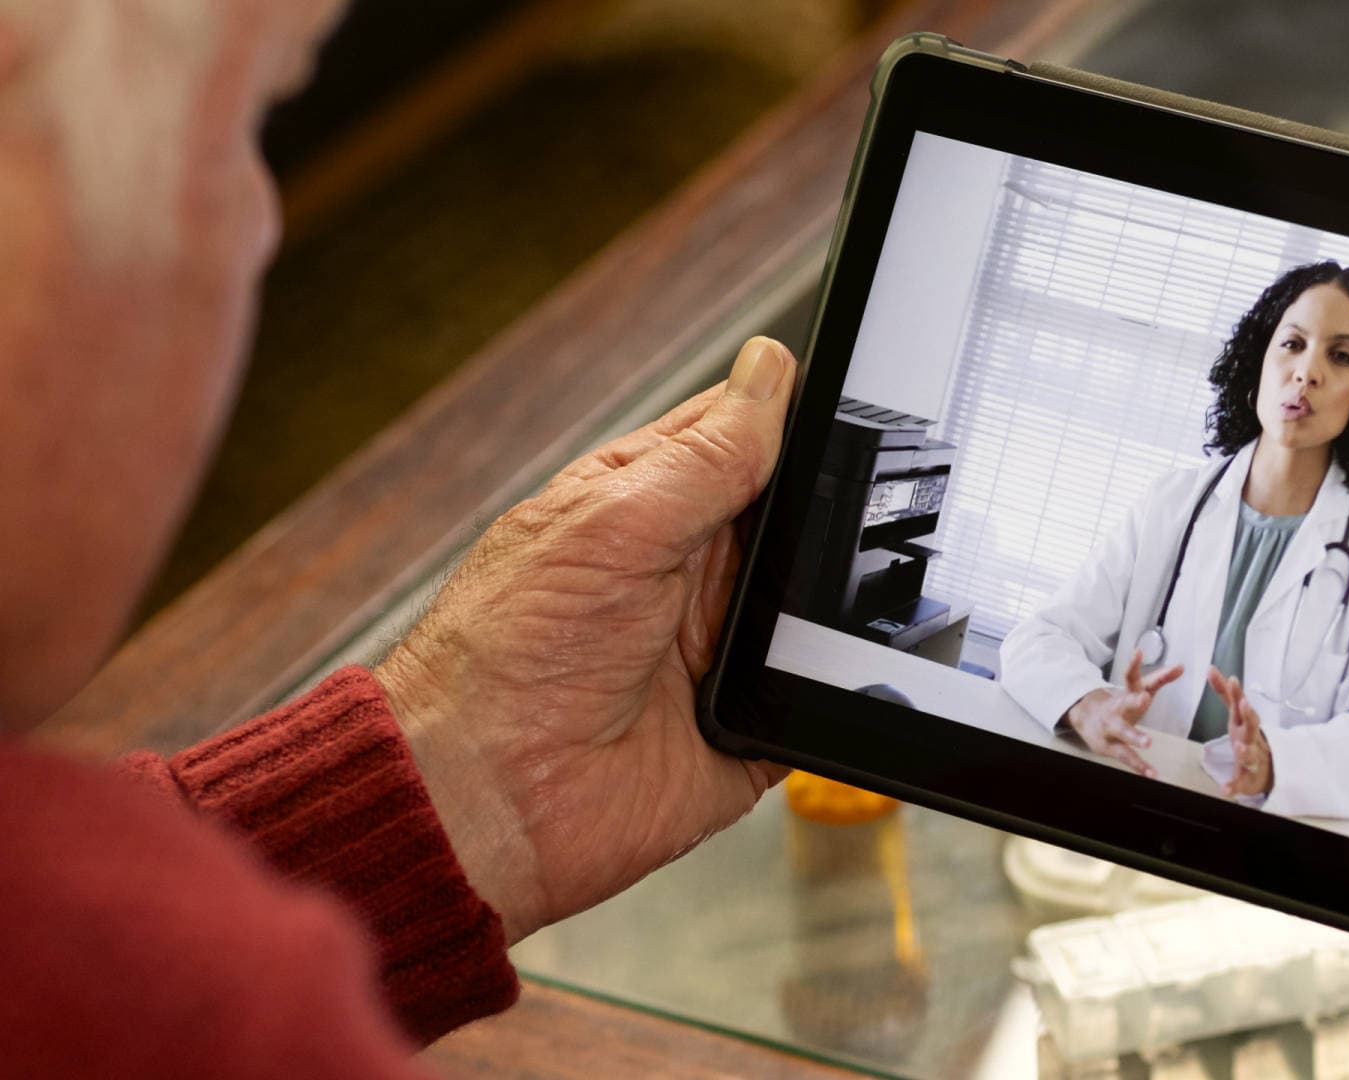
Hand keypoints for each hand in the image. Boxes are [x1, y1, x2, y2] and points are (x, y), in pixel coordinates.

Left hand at [372, 337, 796, 942]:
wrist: (489, 801)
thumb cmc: (506, 657)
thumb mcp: (610, 524)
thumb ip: (703, 455)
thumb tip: (768, 372)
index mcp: (651, 503)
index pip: (747, 433)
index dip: (801, 414)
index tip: (858, 398)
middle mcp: (694, 569)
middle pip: (803, 514)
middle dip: (835, 513)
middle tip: (853, 514)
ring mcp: (727, 645)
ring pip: (824, 598)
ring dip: (837, 599)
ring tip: (833, 596)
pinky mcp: (755, 721)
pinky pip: (826, 689)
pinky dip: (843, 681)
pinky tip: (841, 669)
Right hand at [1064, 649, 1182, 778]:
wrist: (1086, 718)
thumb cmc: (1119, 704)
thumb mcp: (1138, 689)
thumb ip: (1160, 679)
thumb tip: (1182, 666)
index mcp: (1125, 693)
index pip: (1130, 676)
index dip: (1134, 664)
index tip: (1139, 651)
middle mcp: (1116, 708)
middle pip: (1124, 703)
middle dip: (1134, 701)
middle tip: (1144, 698)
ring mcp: (1110, 727)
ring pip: (1123, 732)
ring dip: (1135, 737)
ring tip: (1148, 742)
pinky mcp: (1109, 746)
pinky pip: (1126, 757)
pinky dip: (1140, 766)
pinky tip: (1152, 774)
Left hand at [1207, 666, 1272, 797]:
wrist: (1267, 768)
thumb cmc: (1247, 736)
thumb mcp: (1236, 714)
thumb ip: (1225, 693)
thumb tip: (1211, 668)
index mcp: (1245, 723)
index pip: (1242, 705)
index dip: (1237, 693)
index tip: (1233, 680)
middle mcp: (1251, 739)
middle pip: (1252, 726)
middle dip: (1249, 715)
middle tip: (1244, 704)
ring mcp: (1252, 759)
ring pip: (1250, 754)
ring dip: (1245, 750)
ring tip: (1240, 747)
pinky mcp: (1247, 779)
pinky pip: (1240, 783)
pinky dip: (1234, 786)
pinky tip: (1226, 790)